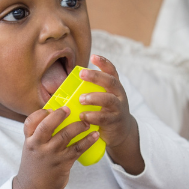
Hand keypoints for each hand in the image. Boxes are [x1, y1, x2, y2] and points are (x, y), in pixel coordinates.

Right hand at [13, 105, 100, 188]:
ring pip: (65, 135)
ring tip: (87, 122)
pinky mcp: (62, 163)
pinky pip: (77, 149)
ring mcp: (50, 154)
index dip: (41, 113)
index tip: (51, 109)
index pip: (30, 122)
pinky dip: (87, 141)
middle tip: (69, 108)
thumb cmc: (35, 164)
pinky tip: (95, 135)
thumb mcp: (31, 148)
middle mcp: (38, 145)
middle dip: (59, 115)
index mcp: (29, 140)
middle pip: (47, 126)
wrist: (34, 188)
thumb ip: (39, 134)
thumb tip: (56, 116)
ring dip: (78, 126)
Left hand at [77, 55, 143, 174]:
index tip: (93, 56)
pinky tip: (83, 116)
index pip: (111, 71)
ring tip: (82, 99)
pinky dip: (93, 116)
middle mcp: (119, 95)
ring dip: (94, 98)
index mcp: (114, 87)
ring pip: (109, 100)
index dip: (104, 63)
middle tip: (82, 74)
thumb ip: (92, 90)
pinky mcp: (115, 122)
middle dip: (96, 77)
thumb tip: (66, 85)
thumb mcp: (103, 98)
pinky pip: (105, 118)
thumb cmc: (106, 110)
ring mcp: (118, 108)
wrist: (122, 131)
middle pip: (111, 82)